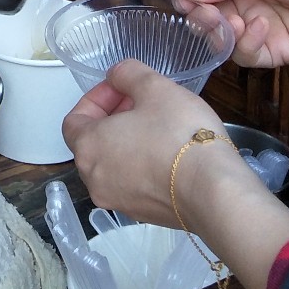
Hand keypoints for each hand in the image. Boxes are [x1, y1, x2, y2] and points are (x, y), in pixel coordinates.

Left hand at [63, 58, 238, 223]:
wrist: (214, 191)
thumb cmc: (179, 135)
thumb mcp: (155, 87)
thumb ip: (128, 74)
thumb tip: (117, 76)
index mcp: (88, 147)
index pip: (74, 119)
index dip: (96, 97)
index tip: (121, 88)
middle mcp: (94, 179)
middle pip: (93, 142)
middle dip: (113, 118)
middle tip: (141, 103)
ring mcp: (118, 201)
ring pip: (113, 164)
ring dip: (128, 142)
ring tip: (159, 126)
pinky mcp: (143, 214)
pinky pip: (134, 183)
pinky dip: (143, 165)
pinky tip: (171, 153)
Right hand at [175, 0, 288, 68]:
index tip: (182, 3)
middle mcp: (248, 4)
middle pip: (210, 18)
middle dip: (203, 18)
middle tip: (205, 16)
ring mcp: (262, 31)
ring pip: (225, 41)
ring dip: (224, 33)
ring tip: (235, 22)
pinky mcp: (278, 53)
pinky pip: (249, 57)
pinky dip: (247, 44)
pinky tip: (260, 28)